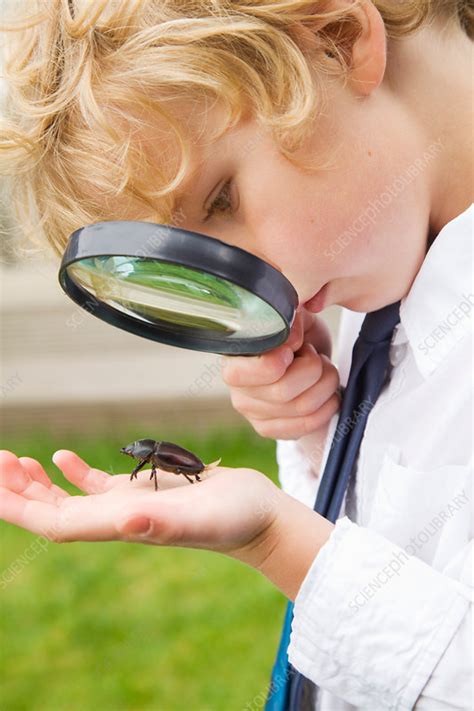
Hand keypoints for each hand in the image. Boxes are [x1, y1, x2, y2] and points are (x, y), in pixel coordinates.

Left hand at [0, 449, 284, 566]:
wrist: (257, 515)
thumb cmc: (235, 519)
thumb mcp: (201, 519)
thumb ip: (163, 525)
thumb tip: (124, 523)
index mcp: (118, 525)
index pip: (54, 522)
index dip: (19, 508)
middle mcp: (115, 519)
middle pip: (52, 511)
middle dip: (18, 492)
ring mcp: (128, 505)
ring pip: (68, 498)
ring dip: (38, 484)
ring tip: (12, 461)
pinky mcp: (144, 491)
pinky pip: (96, 484)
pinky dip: (73, 471)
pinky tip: (60, 457)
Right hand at [221, 307, 340, 439]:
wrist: (305, 359)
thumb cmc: (298, 337)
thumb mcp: (296, 319)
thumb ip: (291, 321)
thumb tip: (291, 339)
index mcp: (234, 359)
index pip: (247, 372)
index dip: (279, 359)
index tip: (296, 346)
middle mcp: (237, 391)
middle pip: (282, 391)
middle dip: (313, 369)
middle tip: (316, 356)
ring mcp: (253, 414)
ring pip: (301, 407)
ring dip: (326, 385)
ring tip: (325, 371)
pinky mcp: (270, 430)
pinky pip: (307, 425)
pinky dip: (327, 407)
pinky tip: (328, 393)